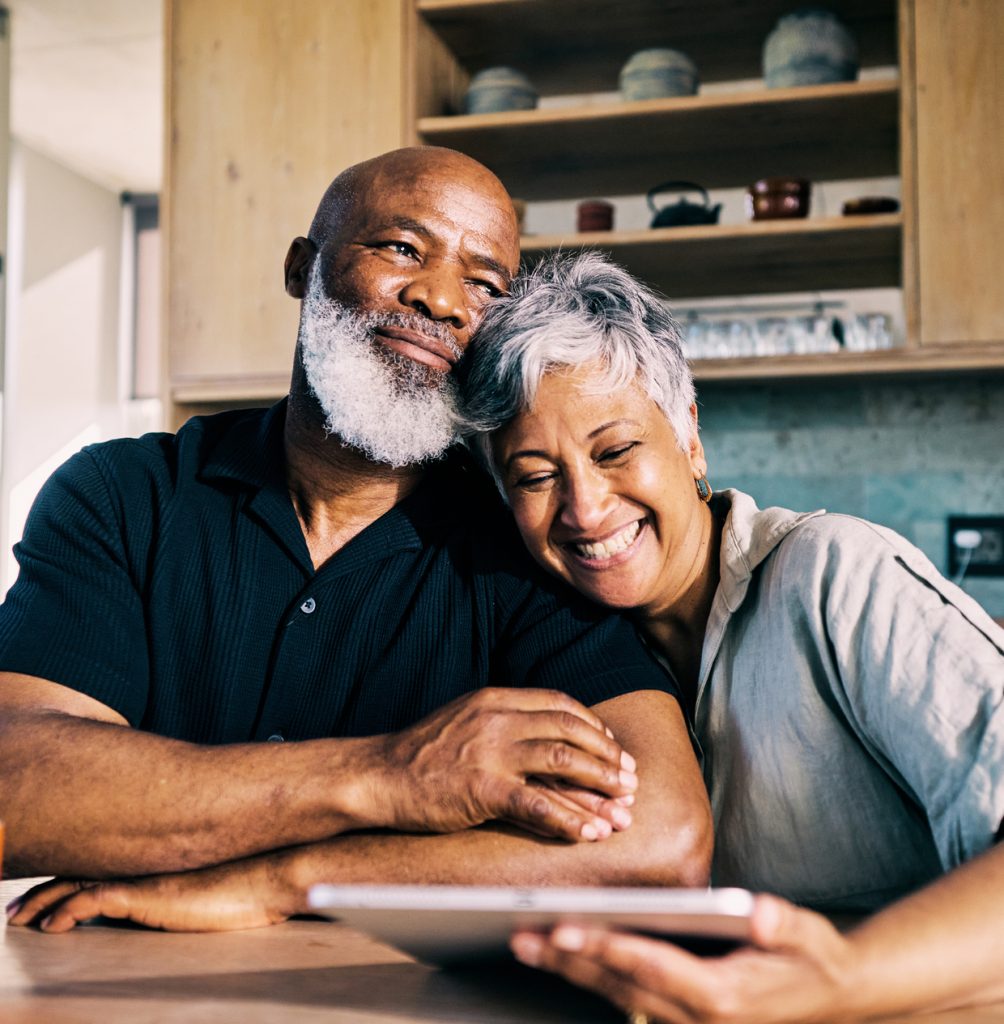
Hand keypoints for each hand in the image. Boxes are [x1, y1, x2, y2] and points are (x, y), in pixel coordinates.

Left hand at [5, 854, 298, 933]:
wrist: (272, 871)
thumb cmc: (254, 877)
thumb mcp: (216, 878)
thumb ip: (194, 882)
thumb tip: (192, 893)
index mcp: (157, 858)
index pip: (101, 862)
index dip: (67, 877)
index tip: (44, 894)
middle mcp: (144, 861)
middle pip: (78, 871)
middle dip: (42, 891)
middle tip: (17, 909)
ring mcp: (143, 875)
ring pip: (75, 885)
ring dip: (42, 903)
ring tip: (19, 920)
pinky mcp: (145, 894)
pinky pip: (90, 902)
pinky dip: (65, 912)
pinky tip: (51, 926)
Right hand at [366, 687, 637, 841]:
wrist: (378, 774)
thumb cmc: (422, 753)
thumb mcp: (466, 720)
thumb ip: (504, 722)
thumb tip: (550, 741)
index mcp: (495, 698)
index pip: (559, 704)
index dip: (592, 726)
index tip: (611, 747)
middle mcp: (497, 718)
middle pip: (570, 730)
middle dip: (607, 756)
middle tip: (630, 779)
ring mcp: (490, 752)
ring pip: (563, 761)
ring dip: (599, 785)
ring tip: (623, 807)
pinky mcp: (481, 788)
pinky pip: (537, 803)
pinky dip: (569, 819)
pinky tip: (588, 833)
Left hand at [511, 895, 860, 1023]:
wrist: (833, 1000)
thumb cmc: (815, 961)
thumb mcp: (810, 938)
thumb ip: (784, 925)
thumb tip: (761, 912)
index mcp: (723, 997)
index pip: (652, 967)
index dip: (607, 948)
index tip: (567, 929)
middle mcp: (697, 1018)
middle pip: (620, 985)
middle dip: (569, 960)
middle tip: (522, 935)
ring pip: (616, 995)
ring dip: (570, 969)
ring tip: (526, 942)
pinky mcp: (679, 1018)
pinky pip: (626, 999)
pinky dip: (592, 976)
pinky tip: (562, 956)